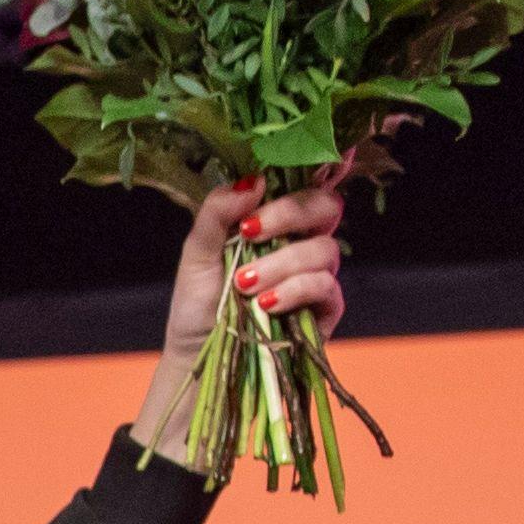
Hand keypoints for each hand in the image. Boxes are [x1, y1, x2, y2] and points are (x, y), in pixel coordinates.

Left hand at [134, 175, 347, 455]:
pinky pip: (326, 287)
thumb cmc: (198, 302)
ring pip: (324, 249)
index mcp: (274, 221)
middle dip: (289, 214)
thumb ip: (218, 213)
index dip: (313, 168)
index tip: (272, 182)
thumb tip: (252, 181)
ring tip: (242, 285)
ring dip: (280, 263)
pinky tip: (265, 303)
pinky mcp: (325, 310)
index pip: (306, 183)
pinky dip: (295, 290)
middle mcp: (301, 242)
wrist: (197, 355)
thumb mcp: (196, 253)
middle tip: (250, 232)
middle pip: (326, 207)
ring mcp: (316, 275)